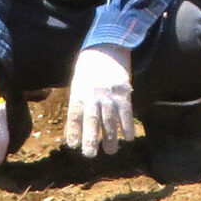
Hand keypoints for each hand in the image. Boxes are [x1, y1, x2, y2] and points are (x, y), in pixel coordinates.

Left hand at [63, 43, 134, 157]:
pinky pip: (125, 112)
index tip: (73, 145)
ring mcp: (109, 93)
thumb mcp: (77, 81)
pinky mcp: (123, 91)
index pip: (74, 115)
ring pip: (110, 119)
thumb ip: (79, 101)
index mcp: (79, 91)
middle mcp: (93, 94)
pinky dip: (126, 126)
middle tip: (90, 155)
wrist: (107, 46)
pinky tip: (127, 138)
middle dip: (91, 139)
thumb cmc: (89, 66)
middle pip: (92, 120)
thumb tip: (78, 125)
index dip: (73, 130)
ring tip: (111, 152)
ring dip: (110, 137)